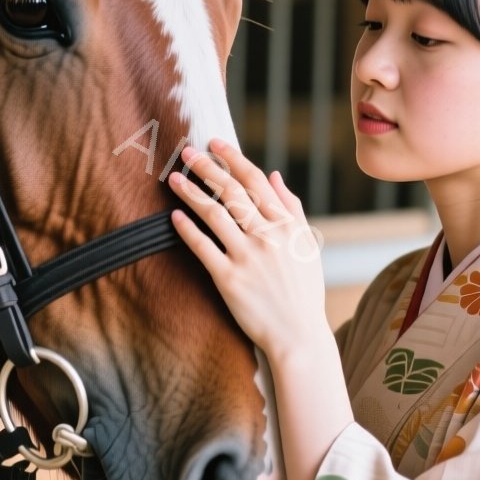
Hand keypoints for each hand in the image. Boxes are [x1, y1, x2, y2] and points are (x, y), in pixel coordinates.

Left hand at [167, 138, 327, 361]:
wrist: (298, 335)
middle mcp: (267, 236)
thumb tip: (274, 176)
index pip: (255, 181)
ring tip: (173, 178)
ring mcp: (247, 257)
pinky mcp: (229, 279)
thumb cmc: (303, 291)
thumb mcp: (306, 245)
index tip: (215, 143)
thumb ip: (291, 208)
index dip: (233, 158)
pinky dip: (188, 230)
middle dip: (207, 168)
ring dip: (191, 193)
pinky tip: (174, 216)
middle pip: (232, 192)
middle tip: (187, 152)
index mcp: (286, 225)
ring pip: (214, 214)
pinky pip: (203, 248)